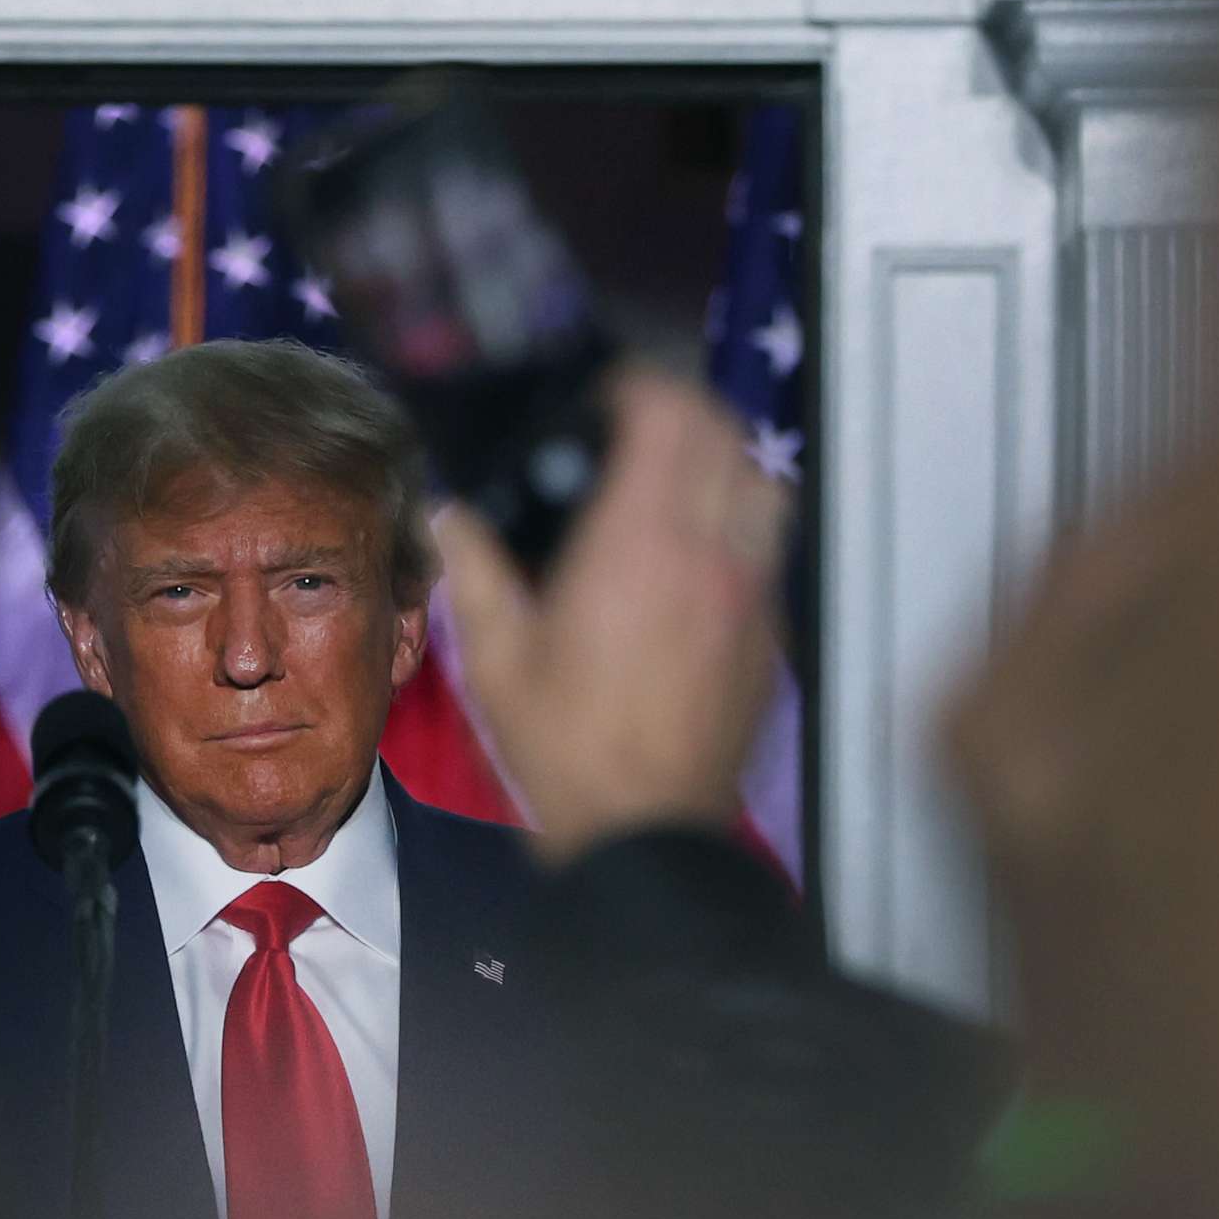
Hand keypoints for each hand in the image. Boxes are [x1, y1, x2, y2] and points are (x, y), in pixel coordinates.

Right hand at [439, 367, 787, 865]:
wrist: (645, 831)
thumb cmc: (568, 750)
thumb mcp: (496, 660)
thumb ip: (473, 573)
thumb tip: (450, 519)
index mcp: (640, 544)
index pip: (670, 416)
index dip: (641, 387)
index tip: (610, 396)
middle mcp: (711, 554)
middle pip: (727, 434)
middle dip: (685, 411)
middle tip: (639, 423)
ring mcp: (750, 593)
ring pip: (763, 484)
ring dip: (723, 461)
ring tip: (677, 477)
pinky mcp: (768, 634)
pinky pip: (767, 548)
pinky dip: (740, 525)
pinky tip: (695, 555)